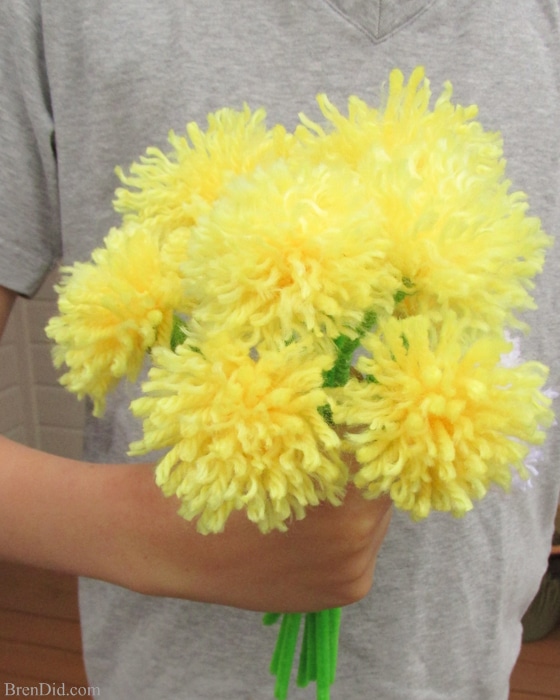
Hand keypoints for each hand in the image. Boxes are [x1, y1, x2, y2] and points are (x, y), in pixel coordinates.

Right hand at [0, 436, 390, 612]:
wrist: (172, 541)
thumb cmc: (217, 475)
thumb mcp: (272, 438)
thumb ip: (320, 423)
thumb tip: (359, 391)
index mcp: (341, 488)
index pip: (381, 447)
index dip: (370, 424)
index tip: (359, 409)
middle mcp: (357, 536)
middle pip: (384, 484)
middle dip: (364, 464)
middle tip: (335, 451)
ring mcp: (352, 570)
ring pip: (374, 519)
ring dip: (356, 499)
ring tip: (316, 489)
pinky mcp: (344, 594)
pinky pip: (362, 550)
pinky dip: (346, 534)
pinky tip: (310, 525)